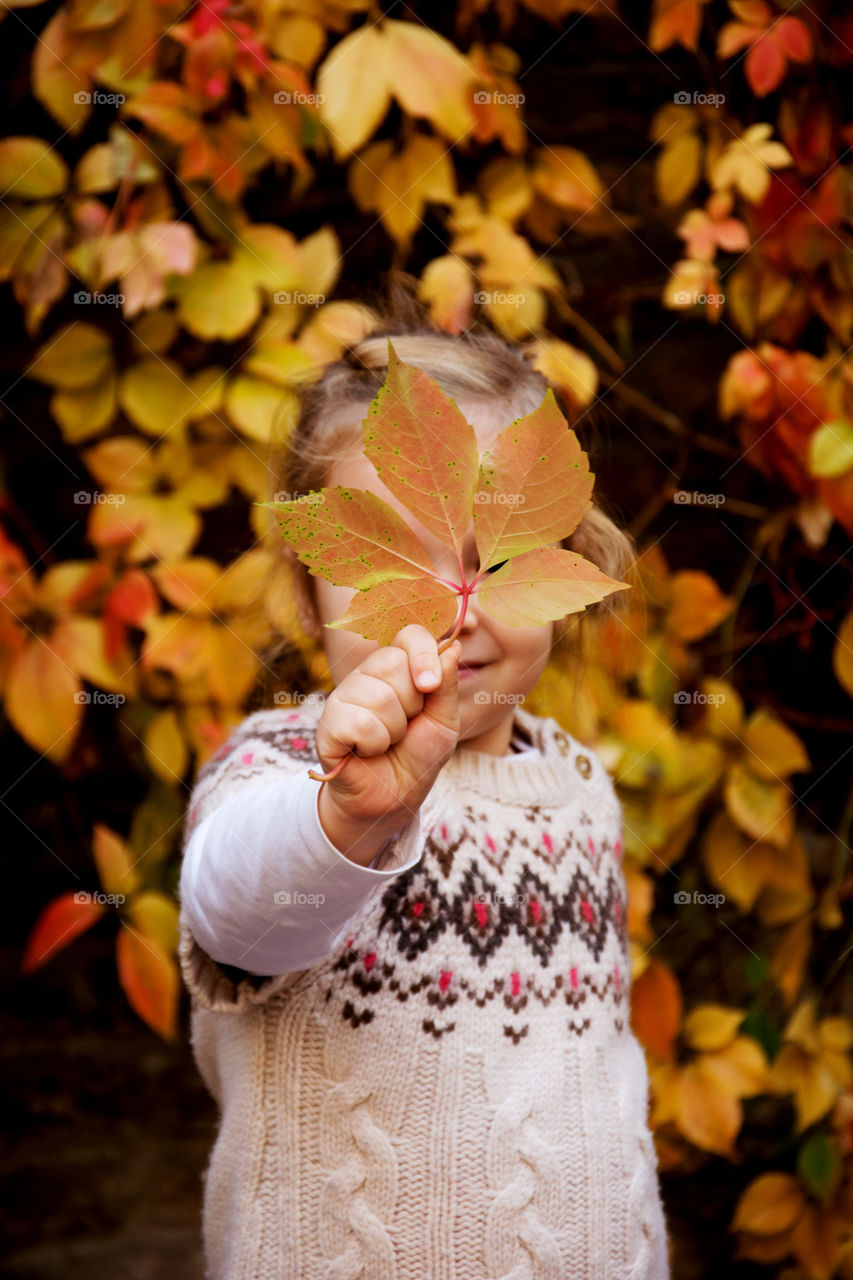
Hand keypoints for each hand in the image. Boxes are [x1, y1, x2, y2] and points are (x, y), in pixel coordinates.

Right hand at [314, 626, 460, 834]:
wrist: (394, 799)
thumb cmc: (418, 756)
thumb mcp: (444, 721)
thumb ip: (447, 685)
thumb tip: (452, 644)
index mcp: (397, 669)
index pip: (409, 635)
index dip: (423, 654)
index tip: (431, 685)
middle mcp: (367, 676)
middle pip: (393, 662)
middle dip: (411, 704)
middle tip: (405, 726)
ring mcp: (344, 698)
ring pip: (378, 696)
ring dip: (393, 730)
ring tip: (386, 742)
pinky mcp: (328, 724)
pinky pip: (359, 722)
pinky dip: (373, 744)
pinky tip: (366, 751)